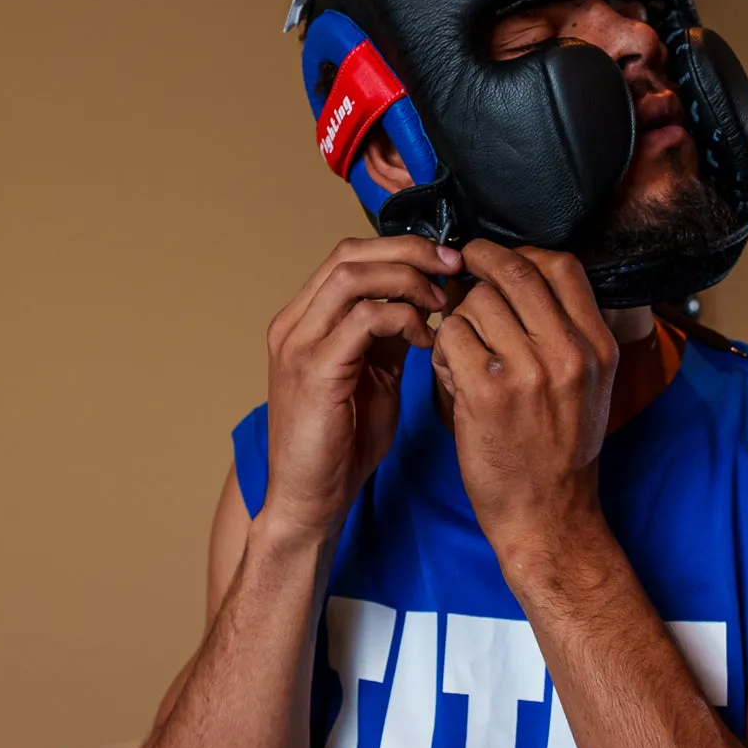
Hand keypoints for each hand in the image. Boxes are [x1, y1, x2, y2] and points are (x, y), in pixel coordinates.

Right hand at [263, 235, 461, 537]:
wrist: (311, 499)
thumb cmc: (342, 444)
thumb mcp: (373, 374)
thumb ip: (388, 335)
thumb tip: (423, 300)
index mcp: (304, 320)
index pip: (349, 255)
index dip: (402, 248)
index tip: (446, 260)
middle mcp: (294, 323)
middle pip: (350, 253)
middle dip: (410, 250)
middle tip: (453, 264)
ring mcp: (299, 343)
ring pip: (354, 275)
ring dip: (408, 279)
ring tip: (441, 301)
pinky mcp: (316, 369)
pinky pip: (365, 319)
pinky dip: (404, 318)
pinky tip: (426, 339)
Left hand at [430, 240, 619, 564]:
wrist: (549, 516)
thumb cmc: (562, 449)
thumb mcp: (590, 383)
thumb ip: (569, 329)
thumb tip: (523, 278)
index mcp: (598, 344)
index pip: (561, 264)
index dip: (521, 253)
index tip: (498, 262)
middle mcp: (569, 352)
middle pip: (514, 272)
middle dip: (478, 266)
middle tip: (460, 275)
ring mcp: (529, 371)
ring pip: (476, 302)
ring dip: (458, 316)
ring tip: (461, 348)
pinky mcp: (487, 393)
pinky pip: (451, 336)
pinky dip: (442, 348)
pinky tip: (450, 372)